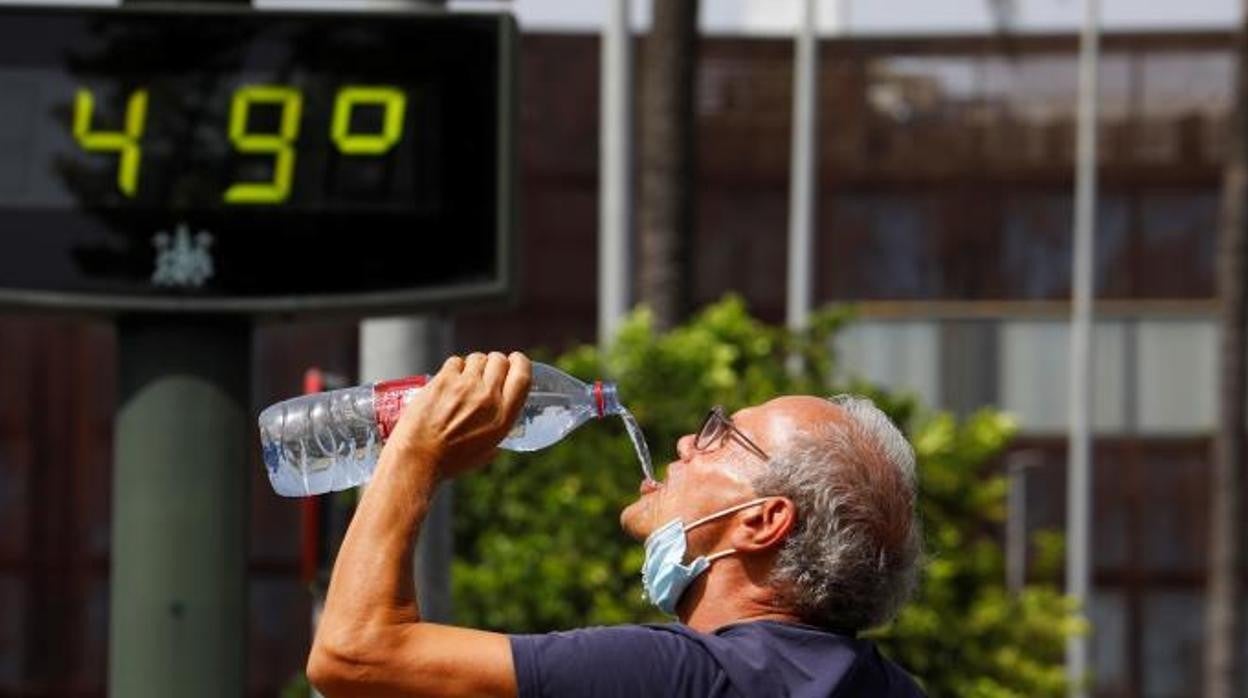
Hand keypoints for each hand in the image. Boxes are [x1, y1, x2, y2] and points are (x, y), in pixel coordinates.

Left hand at [388, 351, 531, 480]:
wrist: (418, 458)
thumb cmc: (450, 461)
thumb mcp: (486, 451)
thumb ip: (496, 433)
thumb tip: (495, 427)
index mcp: (503, 416)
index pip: (522, 376)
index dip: (520, 363)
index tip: (515, 361)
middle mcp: (488, 397)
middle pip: (499, 361)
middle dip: (494, 362)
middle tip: (485, 372)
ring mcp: (465, 386)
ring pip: (477, 358)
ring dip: (473, 366)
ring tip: (464, 380)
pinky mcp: (443, 380)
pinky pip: (455, 362)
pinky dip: (453, 369)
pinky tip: (448, 382)